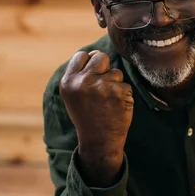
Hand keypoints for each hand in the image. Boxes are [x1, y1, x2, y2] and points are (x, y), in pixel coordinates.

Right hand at [59, 50, 133, 183]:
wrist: (99, 141)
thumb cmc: (86, 116)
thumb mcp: (73, 95)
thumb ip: (80, 74)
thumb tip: (97, 54)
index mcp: (68, 82)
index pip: (82, 55)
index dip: (90, 62)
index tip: (92, 73)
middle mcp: (84, 82)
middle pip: (101, 57)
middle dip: (105, 67)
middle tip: (103, 84)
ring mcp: (103, 86)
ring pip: (116, 72)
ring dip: (115, 84)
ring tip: (107, 101)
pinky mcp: (120, 92)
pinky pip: (126, 85)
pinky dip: (124, 95)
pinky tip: (116, 107)